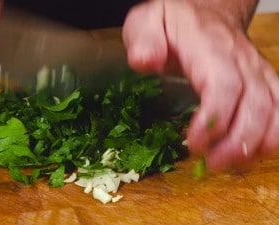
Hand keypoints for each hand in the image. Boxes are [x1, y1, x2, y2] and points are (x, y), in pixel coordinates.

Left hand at [123, 0, 278, 170]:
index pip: (223, 85)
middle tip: (211, 164)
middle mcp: (242, 61)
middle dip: (237, 143)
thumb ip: (144, 40)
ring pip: (276, 112)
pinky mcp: (265, 83)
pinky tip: (251, 153)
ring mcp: (258, 72)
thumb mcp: (148, 22)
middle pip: (256, 106)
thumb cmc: (173, 22)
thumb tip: (145, 61)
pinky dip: (273, 137)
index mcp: (210, 47)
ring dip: (257, 145)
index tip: (194, 144)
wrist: (205, 11)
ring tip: (229, 164)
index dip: (214, 120)